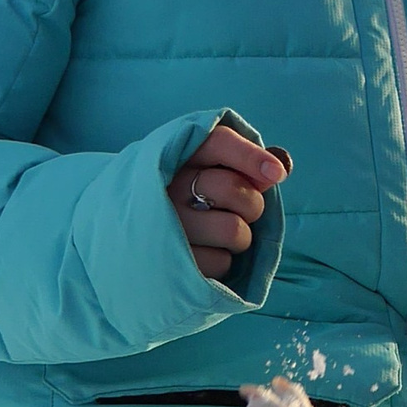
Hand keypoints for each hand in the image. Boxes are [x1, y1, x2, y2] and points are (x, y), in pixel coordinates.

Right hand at [169, 122, 289, 281]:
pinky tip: (203, 254)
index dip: (251, 156)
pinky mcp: (172, 263)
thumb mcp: (204, 173)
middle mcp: (168, 188)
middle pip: (233, 188)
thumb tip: (278, 170)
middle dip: (251, 203)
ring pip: (234, 230)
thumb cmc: (183, 200)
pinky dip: (223, 261)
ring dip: (240, 237)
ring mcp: (167, 227)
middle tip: (241, 210)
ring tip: (218, 235)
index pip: (217, 143)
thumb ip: (241, 166)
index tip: (276, 173)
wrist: (127, 239)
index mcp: (177, 157)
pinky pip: (223, 262)